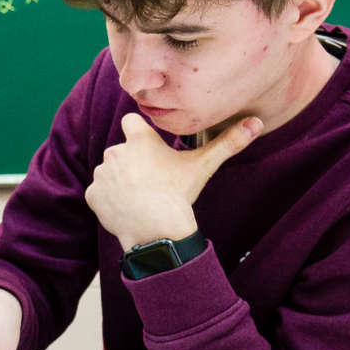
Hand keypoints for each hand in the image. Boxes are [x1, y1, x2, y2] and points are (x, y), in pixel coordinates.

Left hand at [85, 113, 260, 249]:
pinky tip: (126, 209)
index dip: (139, 132)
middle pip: (122, 152)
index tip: (149, 147)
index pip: (131, 121)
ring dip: (119, 182)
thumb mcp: (203, 165)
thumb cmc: (179, 194)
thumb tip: (257, 122)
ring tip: (139, 197)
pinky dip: (108, 200)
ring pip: (110, 173)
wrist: (156, 228)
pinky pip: (99, 194)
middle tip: (151, 181)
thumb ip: (228, 143)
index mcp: (139, 140)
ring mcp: (101, 173)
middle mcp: (115, 151)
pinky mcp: (92, 194)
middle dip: (132, 164)